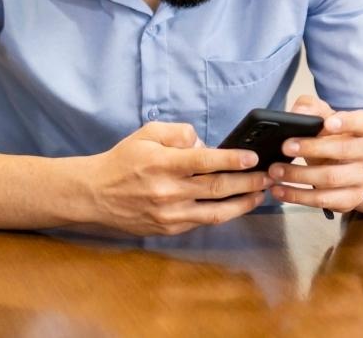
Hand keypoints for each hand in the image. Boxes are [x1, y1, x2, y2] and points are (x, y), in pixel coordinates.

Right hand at [81, 121, 272, 235]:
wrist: (94, 194)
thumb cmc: (123, 160)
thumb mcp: (147, 134)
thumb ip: (178, 133)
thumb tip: (203, 143)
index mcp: (163, 164)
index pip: (205, 161)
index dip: (232, 159)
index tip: (252, 157)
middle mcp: (168, 191)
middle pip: (217, 188)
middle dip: (247, 182)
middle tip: (267, 175)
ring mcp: (169, 214)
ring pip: (215, 212)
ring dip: (242, 203)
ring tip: (260, 194)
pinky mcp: (169, 229)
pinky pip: (202, 222)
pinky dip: (223, 214)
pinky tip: (237, 205)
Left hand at [268, 95, 362, 212]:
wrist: (350, 167)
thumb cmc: (334, 139)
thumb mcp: (324, 119)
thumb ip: (310, 108)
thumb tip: (298, 112)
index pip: (362, 122)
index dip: (346, 122)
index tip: (327, 123)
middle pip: (344, 151)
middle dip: (312, 148)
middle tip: (285, 147)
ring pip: (332, 178)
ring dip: (299, 175)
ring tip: (275, 171)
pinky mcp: (352, 199)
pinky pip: (324, 200)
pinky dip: (298, 197)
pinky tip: (279, 190)